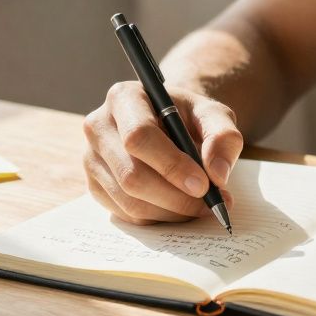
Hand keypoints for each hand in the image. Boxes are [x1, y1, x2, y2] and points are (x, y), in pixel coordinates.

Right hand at [83, 81, 242, 224]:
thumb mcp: (213, 115)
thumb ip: (223, 137)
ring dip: (171, 211)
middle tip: (210, 204)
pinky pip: (126, 214)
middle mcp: (98, 127)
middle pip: (130, 174)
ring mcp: (92, 159)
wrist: (169, 124)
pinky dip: (159, 217)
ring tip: (201, 206)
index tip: (203, 185)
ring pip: (129, 200)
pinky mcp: (95, 186)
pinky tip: (180, 207)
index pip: (139, 136)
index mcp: (124, 98)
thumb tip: (217, 174)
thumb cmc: (189, 117)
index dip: (171, 165)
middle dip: (175, 196)